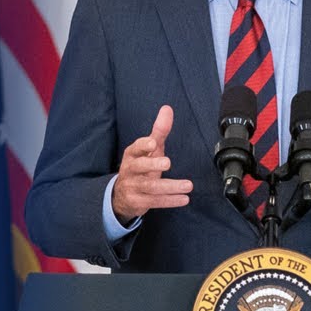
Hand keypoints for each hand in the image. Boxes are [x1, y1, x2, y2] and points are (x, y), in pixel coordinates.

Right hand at [112, 105, 191, 223]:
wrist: (122, 195)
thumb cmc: (140, 167)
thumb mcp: (149, 149)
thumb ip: (159, 130)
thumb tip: (167, 109)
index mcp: (132, 155)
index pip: (135, 148)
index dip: (143, 145)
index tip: (153, 143)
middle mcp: (130, 170)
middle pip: (139, 167)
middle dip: (152, 165)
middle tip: (167, 162)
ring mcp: (133, 187)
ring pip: (150, 187)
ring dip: (170, 186)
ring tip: (188, 185)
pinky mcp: (138, 202)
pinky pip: (155, 201)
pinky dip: (170, 200)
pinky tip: (184, 198)